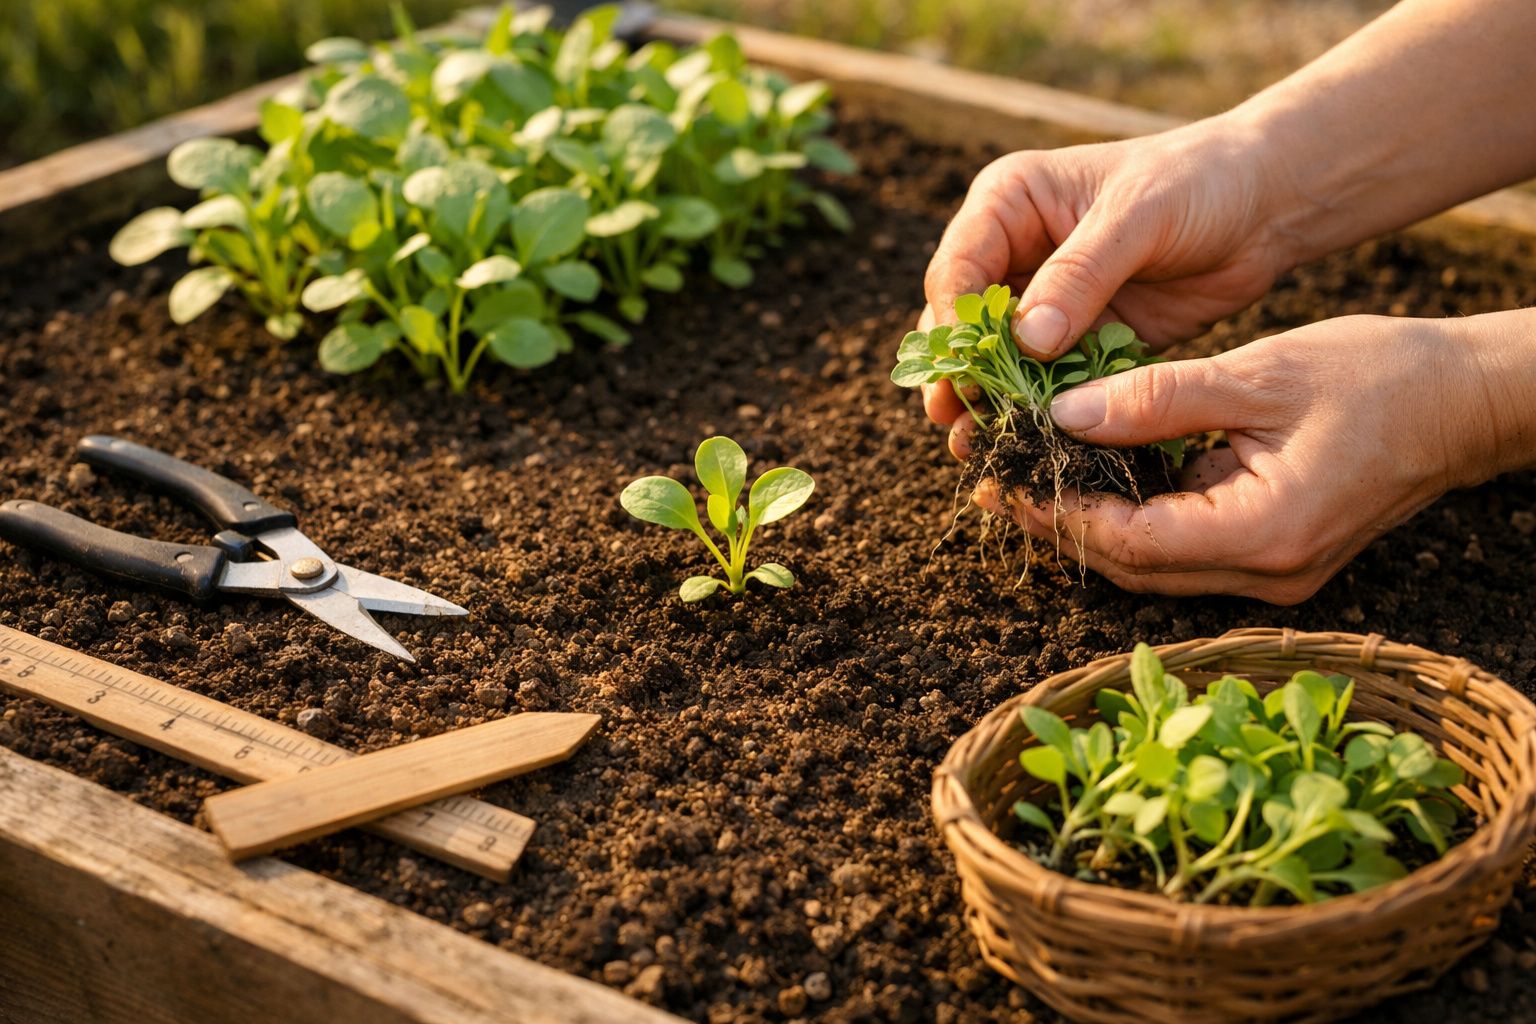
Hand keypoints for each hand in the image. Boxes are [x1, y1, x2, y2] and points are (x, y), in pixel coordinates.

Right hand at [920, 120, 1293, 455]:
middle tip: (953, 418)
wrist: (1264, 207)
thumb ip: (1080, 274)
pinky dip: (1039, 411)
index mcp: (1009, 203)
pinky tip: (1030, 444)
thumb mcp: (1138, 214)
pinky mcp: (1080, 340)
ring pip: (997, 359)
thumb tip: (1026, 340)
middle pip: (964, 322)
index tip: (965, 370)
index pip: (959, 268)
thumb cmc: (1199, 182)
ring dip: (989, 400)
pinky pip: (1047, 381)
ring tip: (976, 444)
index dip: (956, 322)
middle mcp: (1014, 252)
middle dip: (959, 371)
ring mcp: (1045, 301)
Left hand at [975, 314, 1518, 602]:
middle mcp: (1266, 574)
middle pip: (1134, 565)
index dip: (1058, 511)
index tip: (1003, 476)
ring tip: (1031, 477)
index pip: (1130, 539)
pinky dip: (1138, 516)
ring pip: (1155, 563)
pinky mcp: (1276, 555)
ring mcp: (1274, 573)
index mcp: (1264, 533)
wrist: (1468, 401)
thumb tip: (1063, 413)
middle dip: (1062, 523)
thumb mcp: (1260, 373)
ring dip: (1093, 522)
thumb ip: (1158, 397)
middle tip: (999, 478)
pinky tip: (1098, 477)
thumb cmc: (1381, 376)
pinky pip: (1186, 547)